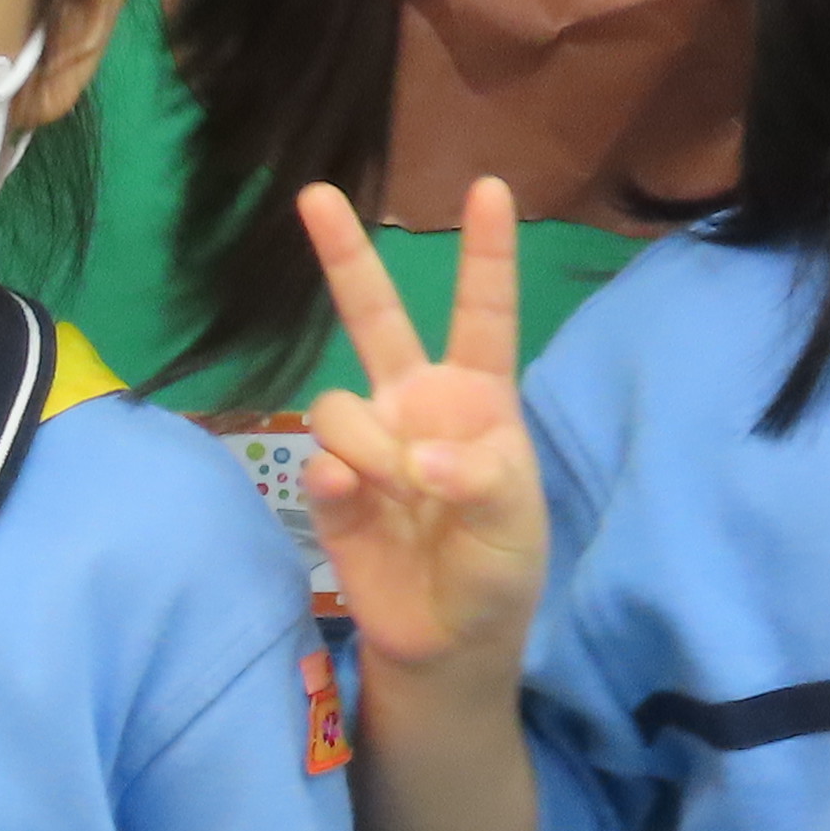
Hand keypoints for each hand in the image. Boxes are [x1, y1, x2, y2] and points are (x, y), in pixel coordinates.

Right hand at [295, 176, 546, 681]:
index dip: (486, 253)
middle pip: (375, 316)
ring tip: (397, 495)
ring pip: (337, 405)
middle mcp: (415, 405)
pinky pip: (318, 461)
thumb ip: (480, 480)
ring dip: (368, 448)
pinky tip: (357, 504)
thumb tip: (417, 459)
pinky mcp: (330, 488)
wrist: (446, 642)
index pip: (483, 313)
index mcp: (478, 400)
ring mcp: (368, 444)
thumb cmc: (497, 570)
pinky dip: (338, 481)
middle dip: (344, 256)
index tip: (489, 188)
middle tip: (314, 194)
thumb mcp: (515, 525)